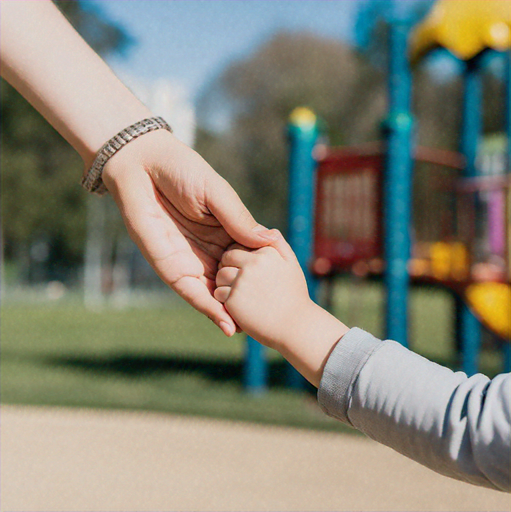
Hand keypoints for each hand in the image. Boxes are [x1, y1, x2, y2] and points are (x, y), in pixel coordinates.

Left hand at [101, 129, 276, 335]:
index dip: (261, 277)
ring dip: (230, 313)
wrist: (142, 164)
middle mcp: (208, 249)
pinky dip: (208, 309)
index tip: (282, 295)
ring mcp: (189, 260)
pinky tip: (227, 324)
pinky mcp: (169, 266)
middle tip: (271, 323)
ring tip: (253, 332)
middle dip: (247, 302)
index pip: (245, 260)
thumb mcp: (218, 195)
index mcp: (223, 230)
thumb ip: (239, 220)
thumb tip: (267, 241)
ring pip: (213, 292)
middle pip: (231, 281)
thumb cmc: (182, 170)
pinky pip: (190, 292)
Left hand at [215, 232, 348, 385]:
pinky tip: (239, 306)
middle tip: (238, 280)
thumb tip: (267, 230)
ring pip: (220, 275)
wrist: (297, 327)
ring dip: (225, 283)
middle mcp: (253, 264)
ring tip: (240, 293)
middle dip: (228, 266)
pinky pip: (218, 293)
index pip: (239, 244)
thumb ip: (277, 243)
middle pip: (227, 258)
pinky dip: (224, 300)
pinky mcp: (233, 300)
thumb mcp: (291, 263)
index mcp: (266, 252)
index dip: (239, 256)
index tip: (245, 268)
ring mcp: (242, 281)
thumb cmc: (294, 295)